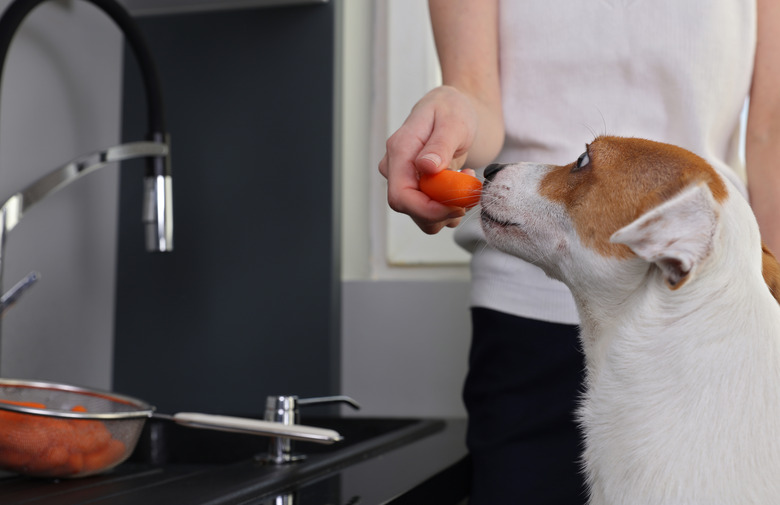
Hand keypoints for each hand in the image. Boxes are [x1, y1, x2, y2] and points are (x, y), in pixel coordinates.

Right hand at [378, 85, 478, 233]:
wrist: (454, 109)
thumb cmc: (452, 109)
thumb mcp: (453, 121)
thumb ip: (440, 145)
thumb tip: (425, 167)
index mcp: (399, 151)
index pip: (400, 196)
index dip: (427, 210)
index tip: (457, 206)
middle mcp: (396, 169)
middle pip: (411, 210)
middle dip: (444, 209)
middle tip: (470, 188)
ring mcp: (405, 180)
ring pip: (423, 216)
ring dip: (450, 208)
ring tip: (467, 180)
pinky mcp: (417, 188)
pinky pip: (432, 211)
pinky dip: (451, 205)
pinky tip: (461, 182)